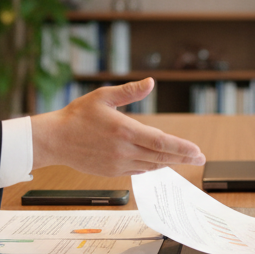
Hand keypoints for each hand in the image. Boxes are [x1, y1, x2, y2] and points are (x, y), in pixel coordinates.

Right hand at [30, 78, 204, 175]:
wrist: (54, 140)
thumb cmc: (77, 116)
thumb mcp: (103, 97)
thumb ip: (129, 91)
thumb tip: (151, 82)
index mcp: (125, 131)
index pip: (161, 143)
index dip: (182, 148)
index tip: (197, 151)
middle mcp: (124, 150)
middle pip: (161, 157)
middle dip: (183, 157)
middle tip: (200, 158)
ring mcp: (117, 163)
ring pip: (151, 166)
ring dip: (168, 163)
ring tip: (182, 158)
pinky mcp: (111, 171)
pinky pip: (137, 171)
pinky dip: (150, 167)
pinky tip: (157, 162)